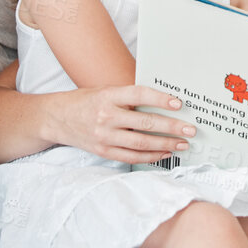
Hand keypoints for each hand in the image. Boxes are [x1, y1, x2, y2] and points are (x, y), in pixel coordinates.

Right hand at [49, 84, 197, 163]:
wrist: (57, 118)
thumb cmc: (86, 101)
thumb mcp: (105, 90)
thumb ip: (129, 96)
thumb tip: (162, 100)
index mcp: (108, 96)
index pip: (138, 95)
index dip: (160, 99)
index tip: (178, 103)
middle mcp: (106, 117)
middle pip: (144, 123)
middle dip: (171, 127)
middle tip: (190, 129)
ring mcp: (104, 136)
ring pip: (140, 143)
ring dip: (165, 144)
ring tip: (182, 143)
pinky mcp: (103, 151)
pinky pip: (131, 157)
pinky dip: (150, 156)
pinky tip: (165, 153)